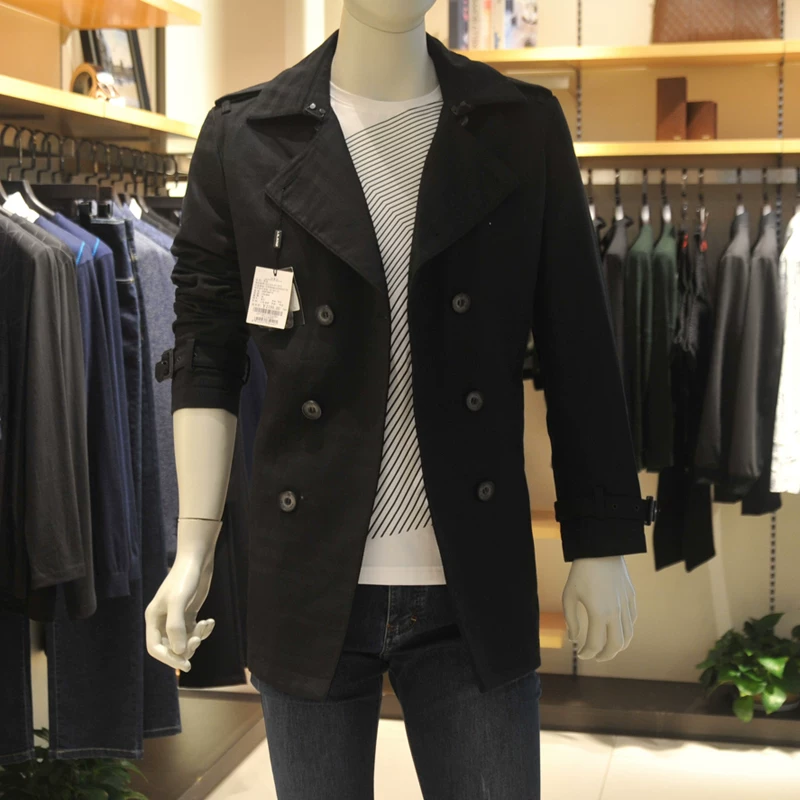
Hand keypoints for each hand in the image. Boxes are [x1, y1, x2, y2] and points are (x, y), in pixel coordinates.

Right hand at [145, 544, 216, 671]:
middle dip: (185, 648)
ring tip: (205, 625)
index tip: (185, 664)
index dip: (168, 659)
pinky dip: (203, 630)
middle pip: (170, 647)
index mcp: (153, 619)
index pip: (155, 648)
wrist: (197, 560)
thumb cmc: (185, 579)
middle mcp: (162, 620)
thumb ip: (176, 627)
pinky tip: (210, 621)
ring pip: (184, 641)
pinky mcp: (189, 614)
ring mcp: (176, 618)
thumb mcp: (178, 601)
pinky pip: (194, 632)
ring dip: (196, 638)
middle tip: (198, 639)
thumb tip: (179, 652)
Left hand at [562, 555, 636, 661]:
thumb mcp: (569, 595)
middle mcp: (616, 613)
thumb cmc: (580, 572)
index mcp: (598, 613)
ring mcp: (626, 605)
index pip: (595, 645)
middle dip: (605, 656)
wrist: (600, 549)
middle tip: (595, 657)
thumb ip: (571, 620)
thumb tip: (574, 640)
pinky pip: (632, 620)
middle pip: (616, 646)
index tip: (579, 654)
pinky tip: (616, 629)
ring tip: (607, 648)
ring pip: (628, 635)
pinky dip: (626, 630)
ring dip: (618, 646)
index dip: (586, 653)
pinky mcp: (632, 597)